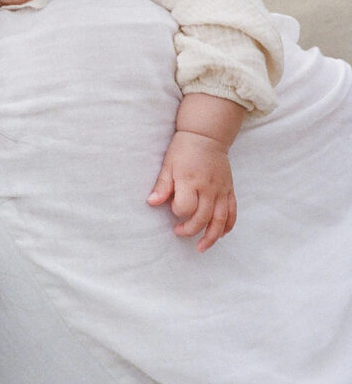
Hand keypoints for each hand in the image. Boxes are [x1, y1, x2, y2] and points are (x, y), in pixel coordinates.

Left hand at [147, 130, 236, 251]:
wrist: (207, 136)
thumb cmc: (184, 150)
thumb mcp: (168, 165)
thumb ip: (161, 186)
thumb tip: (152, 202)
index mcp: (190, 181)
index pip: (186, 207)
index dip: (178, 211)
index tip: (173, 208)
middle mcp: (208, 188)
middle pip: (203, 218)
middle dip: (190, 229)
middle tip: (179, 231)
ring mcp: (221, 190)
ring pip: (220, 220)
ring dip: (211, 237)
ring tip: (201, 247)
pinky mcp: (229, 190)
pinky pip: (232, 212)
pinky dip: (227, 226)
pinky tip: (220, 234)